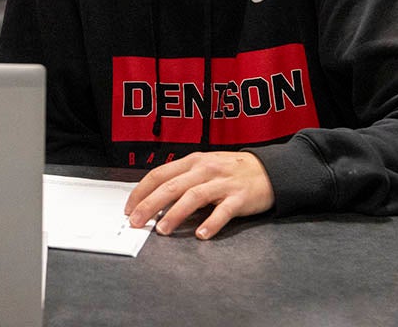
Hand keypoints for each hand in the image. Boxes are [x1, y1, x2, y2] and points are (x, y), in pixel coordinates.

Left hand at [123, 151, 274, 239]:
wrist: (268, 170)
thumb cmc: (230, 171)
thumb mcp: (203, 167)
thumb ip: (181, 179)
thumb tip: (153, 199)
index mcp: (192, 162)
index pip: (159, 174)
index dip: (141, 191)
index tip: (129, 208)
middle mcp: (204, 170)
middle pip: (171, 186)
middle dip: (149, 205)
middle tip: (136, 222)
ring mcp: (222, 183)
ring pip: (193, 197)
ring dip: (175, 214)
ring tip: (161, 230)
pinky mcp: (240, 198)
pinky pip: (223, 211)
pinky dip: (211, 223)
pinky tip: (201, 235)